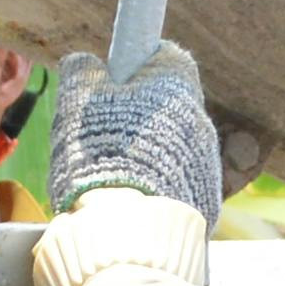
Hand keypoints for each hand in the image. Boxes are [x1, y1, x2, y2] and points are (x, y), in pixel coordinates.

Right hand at [45, 42, 225, 221]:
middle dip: (139, 111)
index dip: (137, 64)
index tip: (114, 81)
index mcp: (175, 84)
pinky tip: (132, 195)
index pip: (165, 56)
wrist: (128, 229)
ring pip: (173, 141)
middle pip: (168, 102)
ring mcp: (207, 159)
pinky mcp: (206, 196)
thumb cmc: (101, 154)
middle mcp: (199, 117)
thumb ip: (82, 73)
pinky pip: (178, 176)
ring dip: (149, 149)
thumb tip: (85, 62)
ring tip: (115, 171)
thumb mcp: (78, 102)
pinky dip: (158, 180)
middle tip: (104, 131)